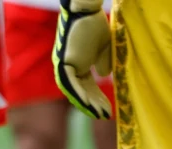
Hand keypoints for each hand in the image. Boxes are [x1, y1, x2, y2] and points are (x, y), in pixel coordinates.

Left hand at [53, 0, 112, 119]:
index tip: (108, 110)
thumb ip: (104, 61)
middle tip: (105, 115)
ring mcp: (64, 68)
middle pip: (82, 92)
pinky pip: (71, 84)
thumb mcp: (104, 47)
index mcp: (78, 65)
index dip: (98, 98)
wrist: (86, 11)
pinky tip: (89, 105)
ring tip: (99, 113)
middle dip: (94, 104)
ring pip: (75, 91)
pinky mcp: (63, 64)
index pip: (88, 87)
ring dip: (87, 103)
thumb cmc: (95, 24)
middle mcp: (69, 69)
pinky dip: (80, 95)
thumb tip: (106, 74)